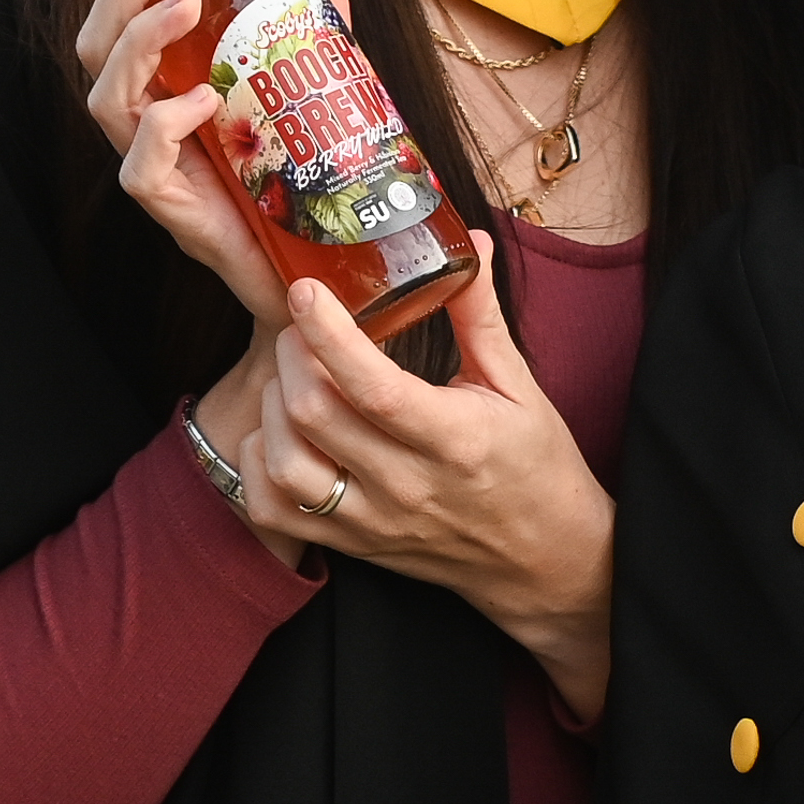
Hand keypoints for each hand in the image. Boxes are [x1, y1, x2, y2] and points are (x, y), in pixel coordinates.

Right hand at [70, 0, 361, 327]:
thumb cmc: (301, 173)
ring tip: (186, 5)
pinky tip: (195, 104)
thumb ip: (311, 26)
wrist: (319, 270)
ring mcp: (152, 158)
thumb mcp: (314, 82)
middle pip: (99, 35)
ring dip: (141, 38)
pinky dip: (161, 127)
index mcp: (171, 71)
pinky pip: (140, 165)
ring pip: (107, 92)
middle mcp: (147, 110)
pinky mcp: (169, 206)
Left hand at [234, 234, 615, 718]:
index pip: (375, 387)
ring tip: (291, 376)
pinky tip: (279, 432)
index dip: (328, 334)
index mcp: (456, 439)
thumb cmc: (536, 467)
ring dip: (272, 408)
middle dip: (291, 355)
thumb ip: (481, 316)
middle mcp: (408, 485)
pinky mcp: (352, 545)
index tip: (306, 289)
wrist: (544, 561)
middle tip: (302, 326)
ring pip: (284, 464)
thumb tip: (469, 243)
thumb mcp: (520, 386)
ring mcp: (374, 520)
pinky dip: (259, 465)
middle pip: (313, 416)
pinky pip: (274, 512)